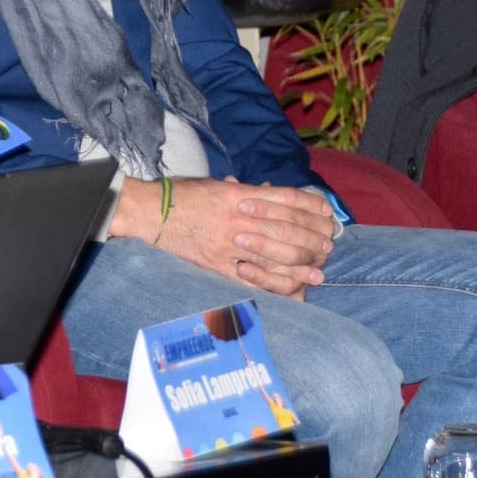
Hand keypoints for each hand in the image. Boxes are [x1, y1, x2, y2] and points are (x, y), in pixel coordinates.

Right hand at [114, 177, 337, 298]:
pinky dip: (274, 286)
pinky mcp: (217, 266)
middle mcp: (239, 218)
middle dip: (312, 239)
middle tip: (328, 247)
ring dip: (301, 265)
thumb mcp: (217, 186)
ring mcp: (228, 244)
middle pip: (287, 229)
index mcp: (240, 194)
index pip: (287, 199)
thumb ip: (246, 191)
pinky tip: (291, 292)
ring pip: (275, 256)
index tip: (327, 215)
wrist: (149, 212)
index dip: (311, 207)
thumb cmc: (181, 195)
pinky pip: (252, 280)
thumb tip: (272, 193)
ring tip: (317, 272)